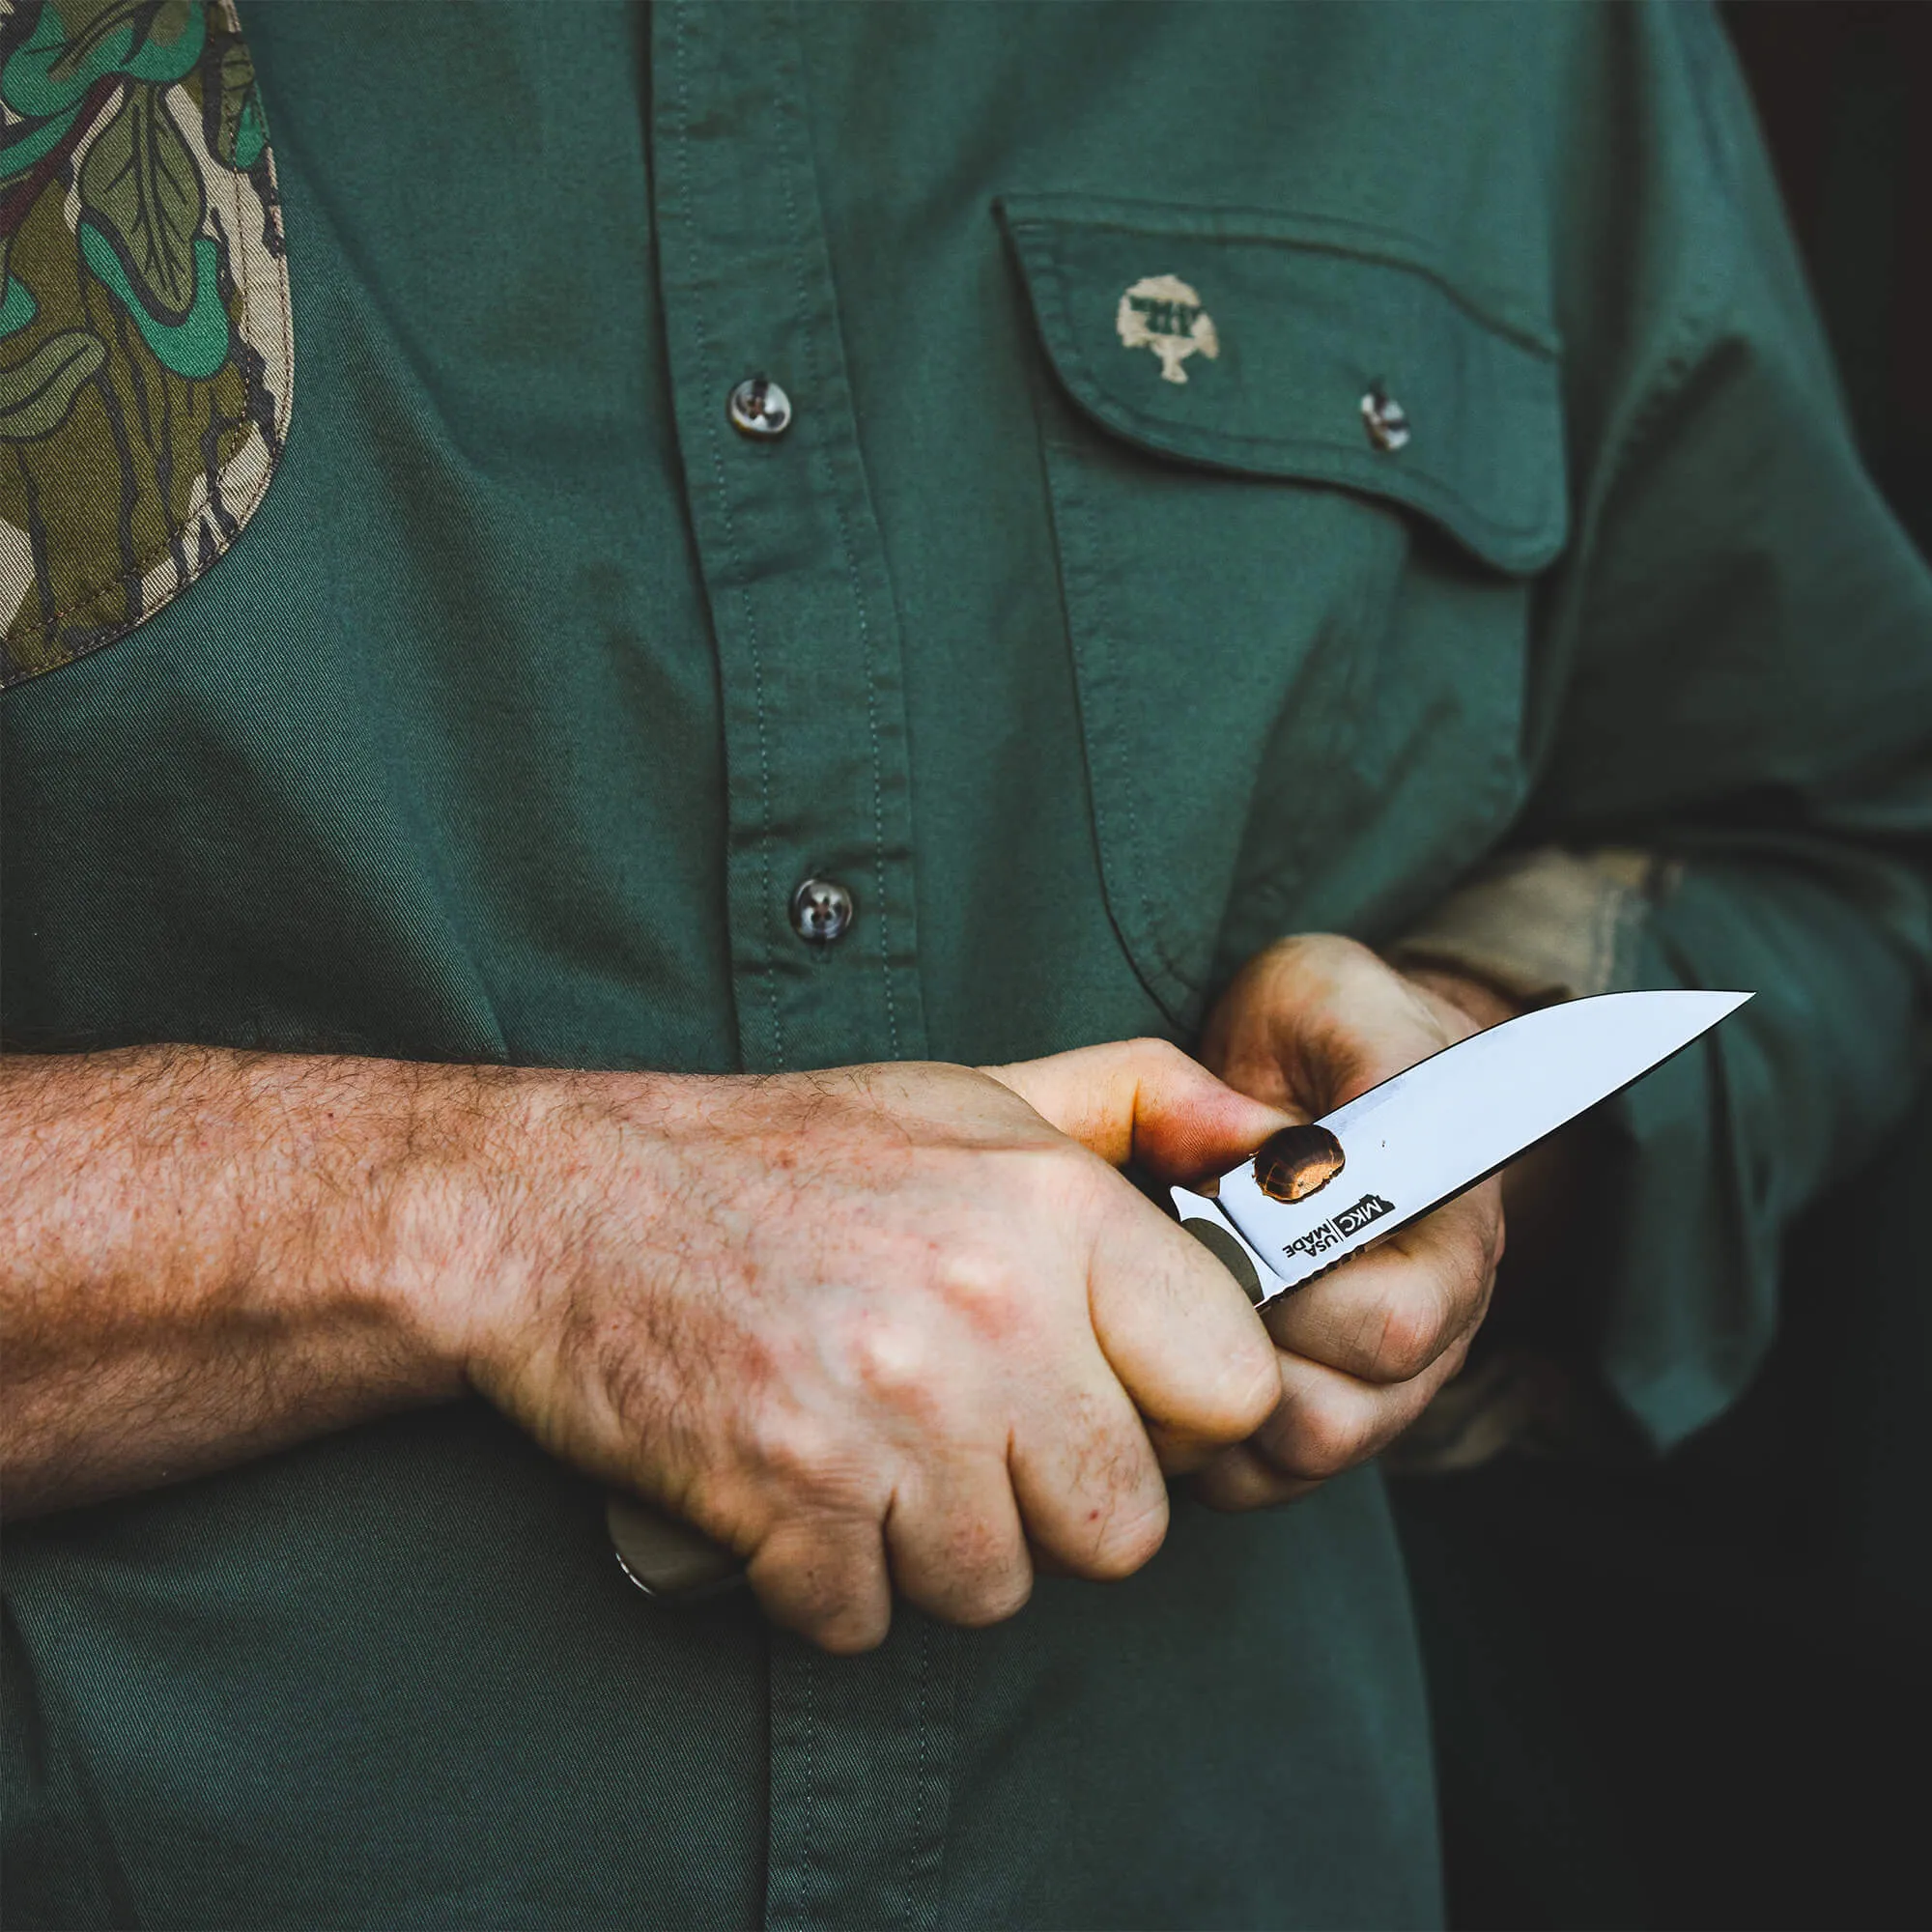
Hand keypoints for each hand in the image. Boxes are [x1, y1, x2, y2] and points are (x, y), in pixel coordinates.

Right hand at [444, 1043, 1285, 1651]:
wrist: (564, 1204)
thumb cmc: (783, 1155)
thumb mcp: (973, 1089)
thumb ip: (1140, 1099)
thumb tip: (1277, 1146)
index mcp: (1052, 1207)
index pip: (1233, 1388)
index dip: (1182, 1412)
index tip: (1121, 1398)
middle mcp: (987, 1310)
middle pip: (1125, 1524)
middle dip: (1056, 1501)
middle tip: (978, 1437)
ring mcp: (887, 1412)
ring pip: (998, 1586)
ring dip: (939, 1548)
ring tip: (880, 1455)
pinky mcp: (789, 1497)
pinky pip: (870, 1620)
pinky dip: (832, 1583)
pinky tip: (802, 1494)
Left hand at [1191, 936, 1511, 1507]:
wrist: (1311, 1076)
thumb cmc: (1322, 1035)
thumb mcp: (1333, 997)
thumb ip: (1357, 1051)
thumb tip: (1329, 1147)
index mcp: (1452, 1236)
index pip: (1397, 1327)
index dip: (1302, 1295)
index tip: (1223, 1224)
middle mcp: (1431, 1328)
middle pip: (1346, 1415)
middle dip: (1239, 1344)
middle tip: (1178, 1262)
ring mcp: (1375, 1386)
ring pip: (1299, 1457)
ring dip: (1213, 1395)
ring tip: (1160, 1302)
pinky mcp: (1311, 1417)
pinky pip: (1256, 1480)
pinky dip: (1198, 1438)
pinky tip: (1159, 1350)